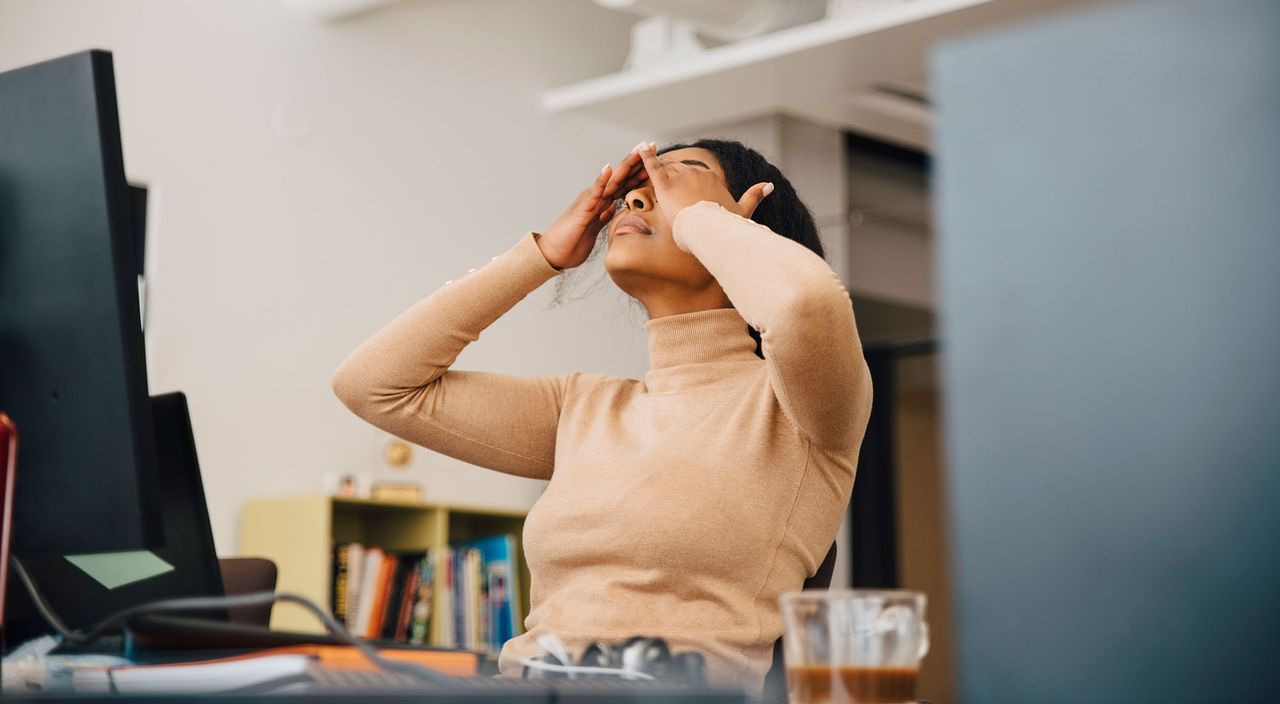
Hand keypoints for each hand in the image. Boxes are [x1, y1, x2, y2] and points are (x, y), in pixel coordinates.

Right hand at [537, 143, 653, 270]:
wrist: (555, 253)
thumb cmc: (573, 242)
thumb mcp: (595, 228)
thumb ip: (604, 216)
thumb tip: (614, 209)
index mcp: (602, 202)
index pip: (625, 184)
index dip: (640, 172)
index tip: (657, 160)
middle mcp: (597, 197)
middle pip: (621, 176)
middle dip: (637, 162)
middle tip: (652, 146)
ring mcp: (589, 201)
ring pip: (611, 180)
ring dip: (625, 165)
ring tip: (637, 151)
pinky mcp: (583, 209)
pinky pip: (594, 193)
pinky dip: (601, 181)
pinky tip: (609, 169)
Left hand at [636, 143, 772, 225]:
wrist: (712, 231)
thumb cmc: (726, 225)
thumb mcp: (743, 211)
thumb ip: (754, 196)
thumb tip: (770, 185)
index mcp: (711, 178)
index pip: (694, 175)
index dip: (685, 182)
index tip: (681, 192)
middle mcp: (696, 173)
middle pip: (679, 171)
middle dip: (670, 179)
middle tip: (658, 188)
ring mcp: (681, 177)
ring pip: (665, 170)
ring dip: (656, 172)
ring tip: (648, 177)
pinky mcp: (665, 184)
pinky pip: (653, 167)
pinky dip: (645, 157)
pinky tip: (639, 149)